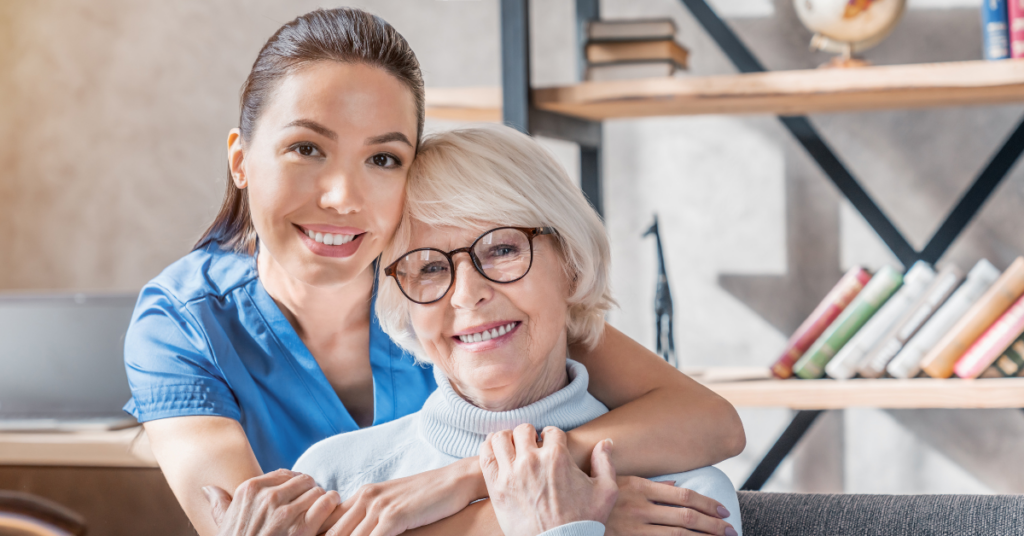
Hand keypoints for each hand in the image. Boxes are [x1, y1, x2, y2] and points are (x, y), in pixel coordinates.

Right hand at [203, 469, 340, 535]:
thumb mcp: (224, 524)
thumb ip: (220, 504)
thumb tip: (208, 489)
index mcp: (250, 490)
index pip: (284, 473)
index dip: (294, 484)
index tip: (297, 493)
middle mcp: (268, 497)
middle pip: (303, 480)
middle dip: (309, 490)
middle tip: (311, 501)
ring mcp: (285, 512)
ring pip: (317, 490)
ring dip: (322, 498)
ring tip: (322, 507)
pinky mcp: (303, 528)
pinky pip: (326, 502)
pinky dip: (331, 504)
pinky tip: (329, 509)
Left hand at [323, 457, 485, 535]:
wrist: (456, 481)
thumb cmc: (428, 497)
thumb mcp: (394, 504)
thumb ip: (373, 518)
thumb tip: (358, 530)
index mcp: (363, 495)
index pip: (329, 521)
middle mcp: (366, 498)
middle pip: (332, 532)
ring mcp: (379, 506)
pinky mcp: (394, 516)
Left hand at [479, 424, 618, 535]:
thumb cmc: (584, 521)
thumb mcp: (606, 491)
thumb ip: (605, 462)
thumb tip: (605, 442)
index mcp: (558, 456)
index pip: (551, 430)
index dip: (552, 437)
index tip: (550, 446)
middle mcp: (532, 460)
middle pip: (523, 430)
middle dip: (529, 435)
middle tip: (531, 447)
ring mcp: (511, 473)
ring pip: (500, 438)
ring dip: (507, 440)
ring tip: (513, 449)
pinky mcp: (496, 487)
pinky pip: (485, 456)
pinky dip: (488, 449)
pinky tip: (497, 455)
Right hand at [605, 477, 736, 535]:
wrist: (567, 520)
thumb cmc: (592, 498)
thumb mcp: (615, 482)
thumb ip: (648, 482)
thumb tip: (675, 484)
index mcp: (639, 488)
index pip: (683, 496)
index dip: (707, 504)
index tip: (723, 511)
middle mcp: (640, 509)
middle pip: (686, 518)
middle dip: (713, 525)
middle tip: (732, 531)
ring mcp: (635, 530)